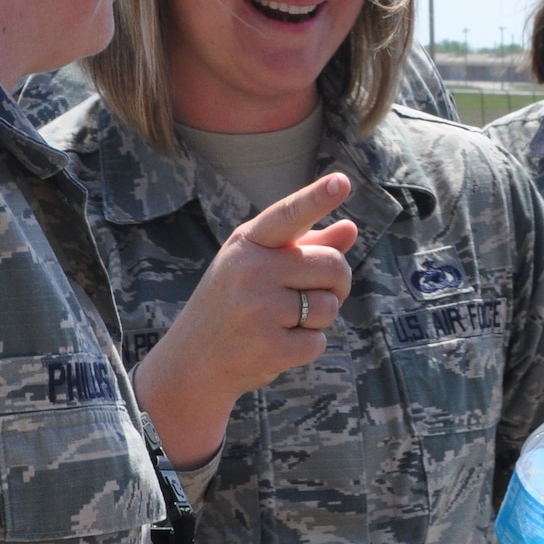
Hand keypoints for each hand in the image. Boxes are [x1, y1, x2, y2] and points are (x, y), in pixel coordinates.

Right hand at [133, 174, 357, 466]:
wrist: (193, 362)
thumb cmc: (233, 305)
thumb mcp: (258, 267)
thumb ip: (306, 246)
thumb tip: (351, 229)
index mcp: (248, 243)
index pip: (288, 215)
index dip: (317, 198)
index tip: (342, 182)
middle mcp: (250, 271)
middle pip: (332, 265)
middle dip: (337, 283)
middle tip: (316, 294)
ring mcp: (258, 309)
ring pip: (329, 306)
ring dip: (320, 318)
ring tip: (284, 322)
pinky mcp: (269, 346)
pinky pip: (318, 342)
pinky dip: (308, 347)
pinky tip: (278, 345)